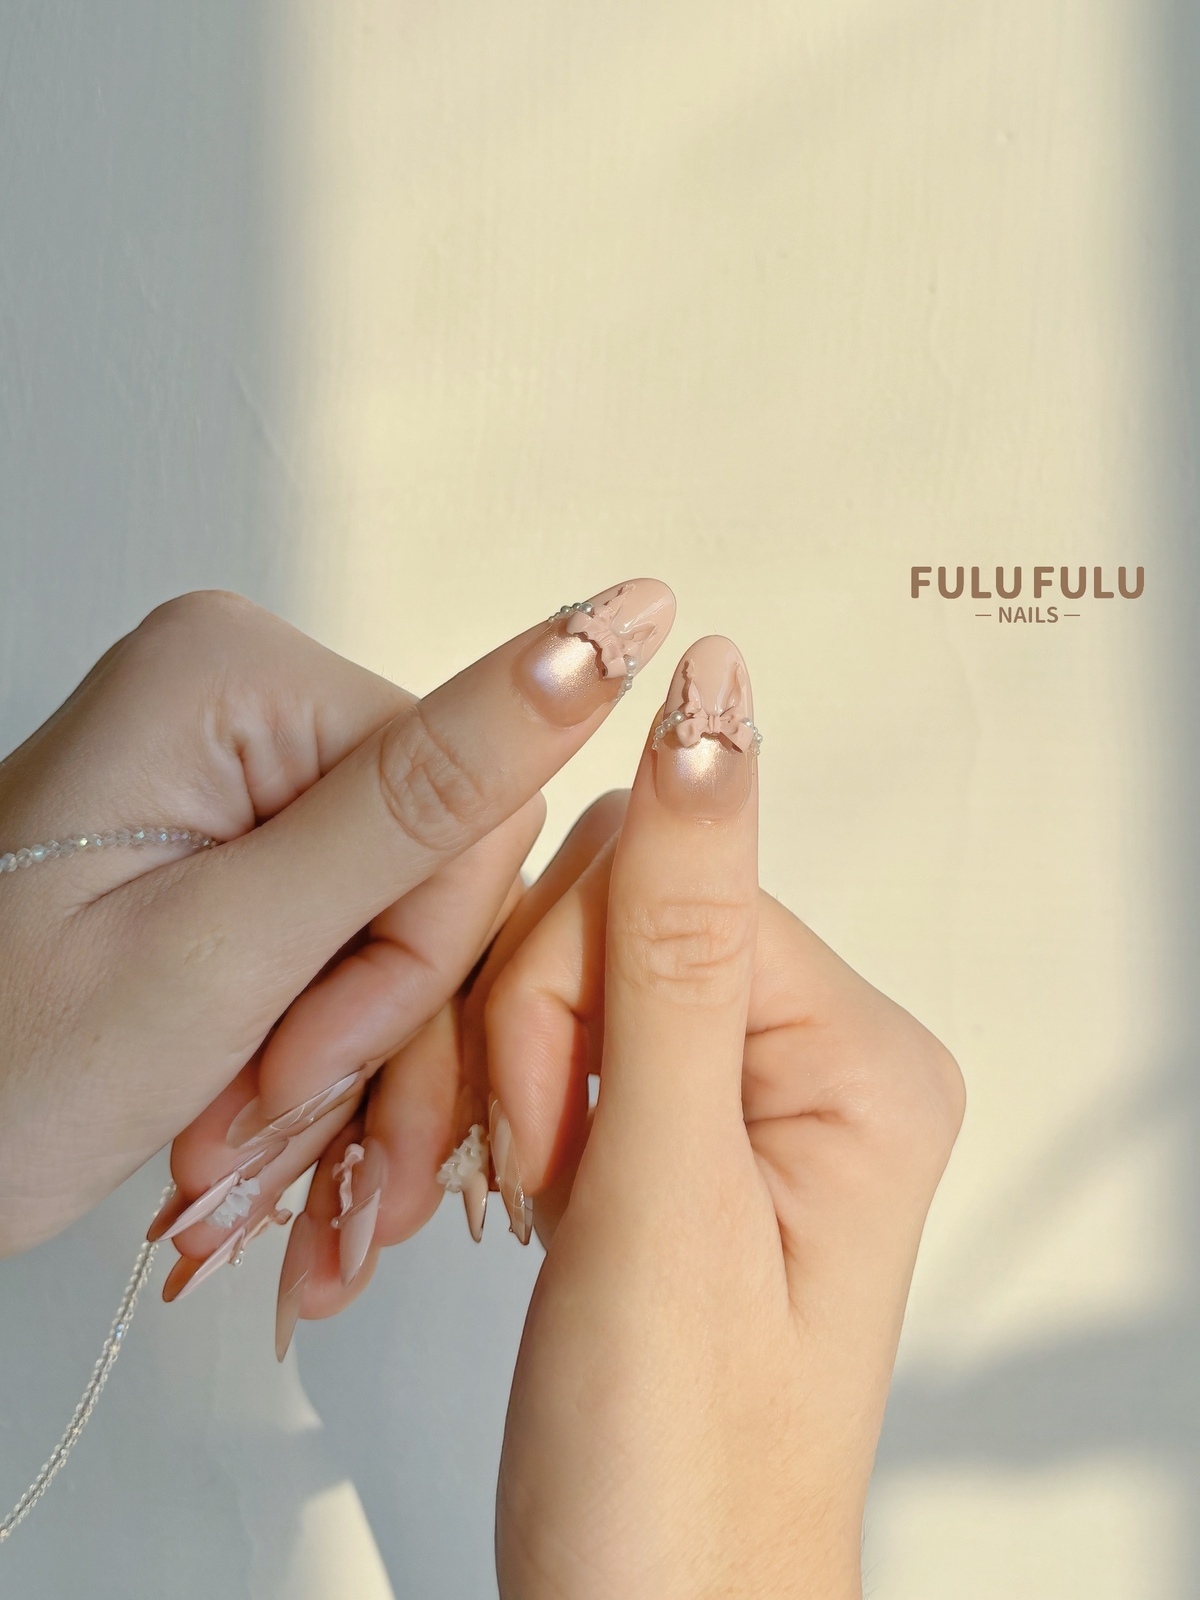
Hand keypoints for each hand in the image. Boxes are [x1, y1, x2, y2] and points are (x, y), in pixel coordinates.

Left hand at [0, 580, 674, 1262]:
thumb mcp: (228, 949)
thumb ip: (426, 800)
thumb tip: (598, 638)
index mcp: (241, 674)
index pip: (466, 800)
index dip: (417, 964)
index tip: (306, 1073)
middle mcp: (251, 699)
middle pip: (440, 869)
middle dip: (374, 1027)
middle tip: (261, 1133)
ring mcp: (247, 773)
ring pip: (404, 927)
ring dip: (346, 1066)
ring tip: (234, 1160)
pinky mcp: (246, 845)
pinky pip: (351, 947)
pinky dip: (318, 1056)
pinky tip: (247, 1125)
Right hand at [467, 636, 963, 1597]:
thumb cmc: (673, 1468)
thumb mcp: (666, 1191)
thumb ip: (679, 937)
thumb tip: (712, 709)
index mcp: (861, 1052)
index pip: (669, 878)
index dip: (559, 989)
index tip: (535, 1131)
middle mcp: (819, 1053)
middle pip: (610, 912)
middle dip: (525, 1036)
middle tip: (527, 1182)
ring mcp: (745, 1088)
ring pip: (562, 969)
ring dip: (501, 1078)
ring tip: (520, 1210)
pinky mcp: (678, 1124)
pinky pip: (559, 1038)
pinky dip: (505, 1104)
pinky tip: (522, 1195)